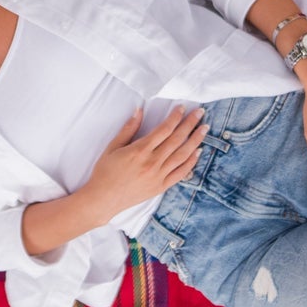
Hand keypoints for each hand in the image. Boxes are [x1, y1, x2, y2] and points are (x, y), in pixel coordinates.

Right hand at [82, 106, 205, 222]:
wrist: (103, 199)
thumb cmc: (105, 172)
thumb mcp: (113, 147)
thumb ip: (128, 128)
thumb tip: (139, 110)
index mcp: (140, 150)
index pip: (164, 129)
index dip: (175, 117)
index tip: (182, 107)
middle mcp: (152, 162)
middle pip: (177, 139)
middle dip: (190, 124)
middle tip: (200, 112)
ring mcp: (158, 176)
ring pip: (182, 155)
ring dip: (195, 140)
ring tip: (204, 129)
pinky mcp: (161, 186)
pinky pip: (181, 173)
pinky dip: (191, 162)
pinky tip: (198, 152)